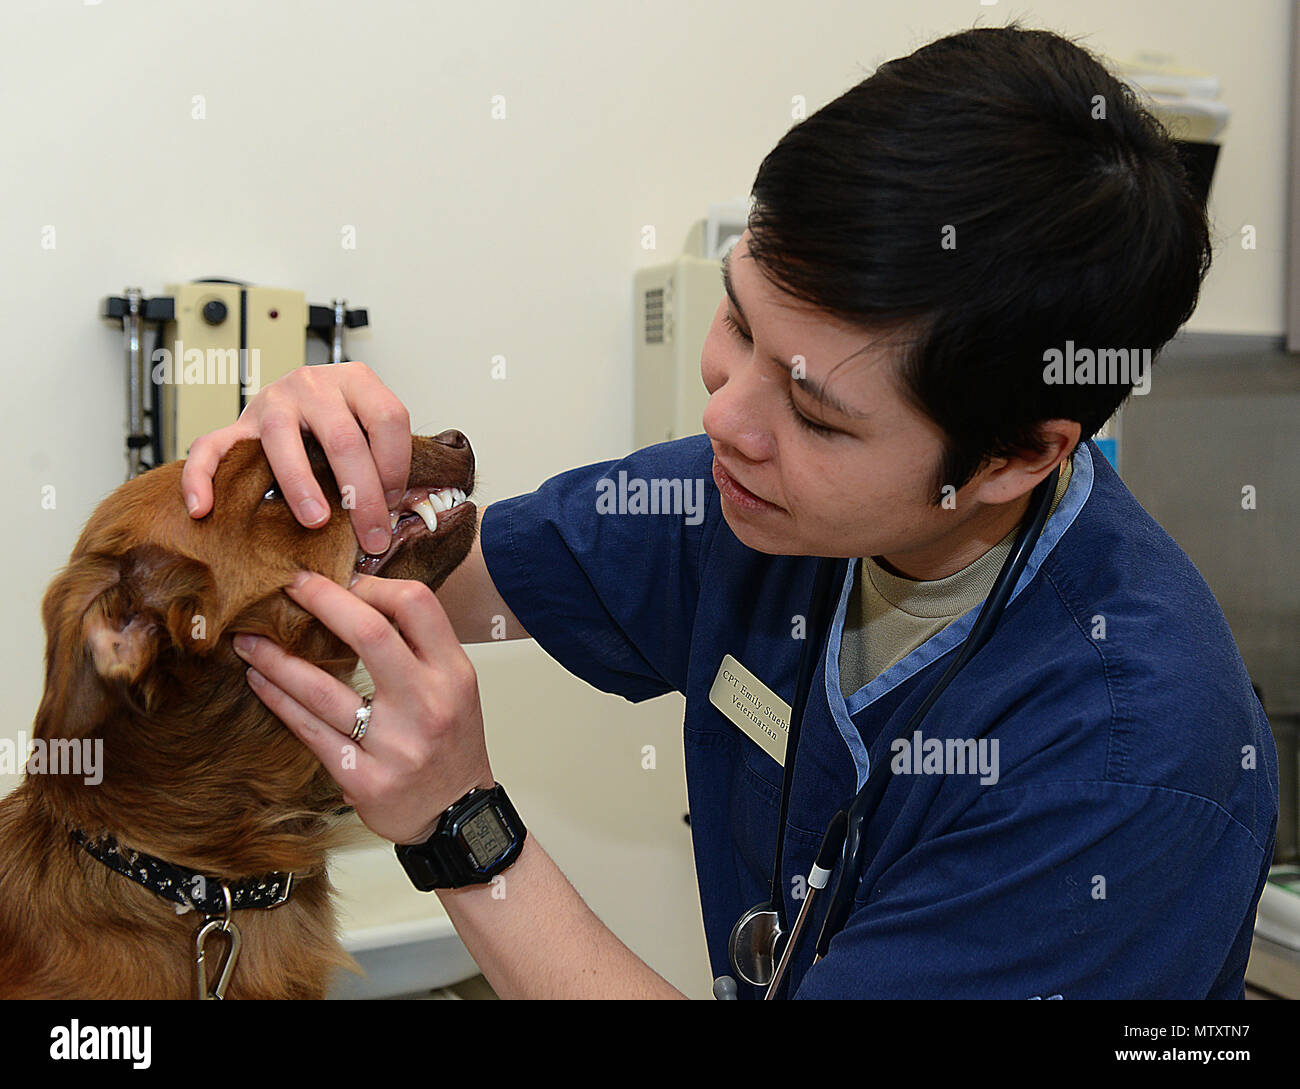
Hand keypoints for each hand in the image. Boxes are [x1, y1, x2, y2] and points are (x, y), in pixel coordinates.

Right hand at [181, 361, 412, 556]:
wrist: (297, 402)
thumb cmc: (341, 423)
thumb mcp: (370, 426)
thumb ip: (385, 457)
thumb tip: (403, 512)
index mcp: (356, 380)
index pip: (388, 419)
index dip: (396, 466)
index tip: (393, 502)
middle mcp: (313, 384)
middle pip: (342, 438)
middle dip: (361, 495)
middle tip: (370, 536)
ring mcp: (271, 400)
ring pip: (282, 440)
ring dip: (301, 485)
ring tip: (315, 522)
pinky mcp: (236, 424)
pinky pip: (210, 447)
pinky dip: (202, 477)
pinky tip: (203, 508)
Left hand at [232, 571, 493, 844]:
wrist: (457, 814)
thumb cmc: (450, 740)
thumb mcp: (453, 685)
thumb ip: (416, 644)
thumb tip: (358, 595)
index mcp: (453, 672)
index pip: (416, 605)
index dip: (372, 584)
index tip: (342, 580)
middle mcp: (428, 705)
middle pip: (370, 634)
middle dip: (322, 600)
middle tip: (289, 585)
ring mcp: (395, 746)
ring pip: (322, 689)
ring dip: (276, 659)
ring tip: (248, 640)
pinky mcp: (364, 780)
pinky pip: (310, 732)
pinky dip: (279, 701)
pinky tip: (260, 681)